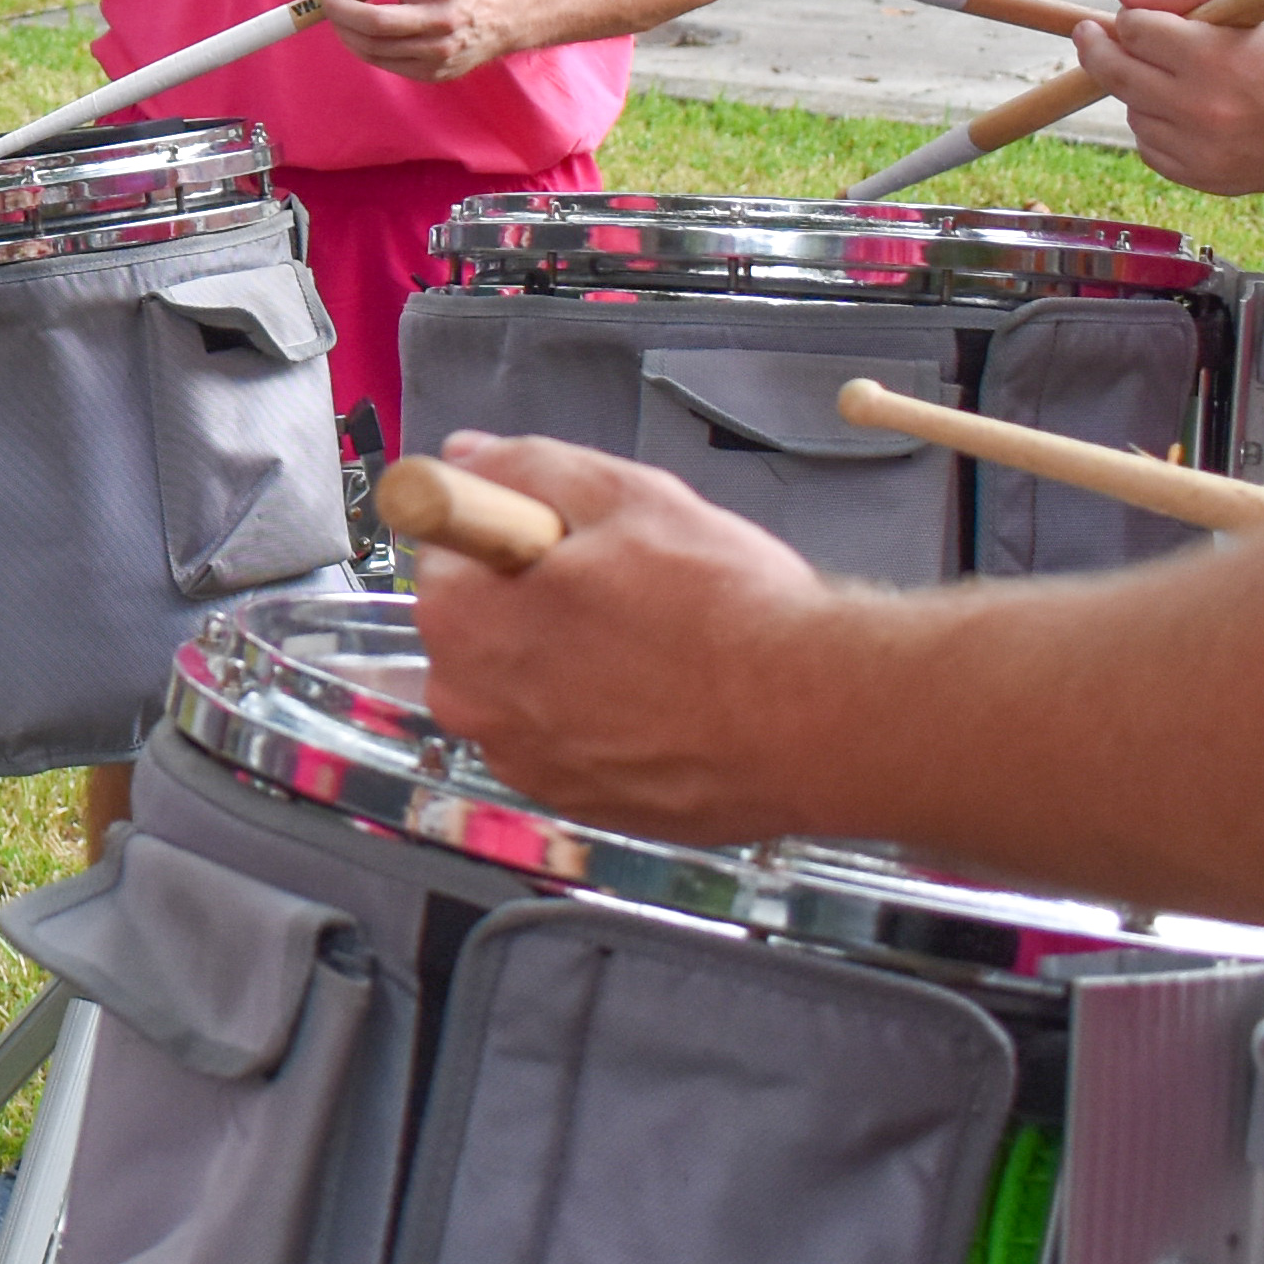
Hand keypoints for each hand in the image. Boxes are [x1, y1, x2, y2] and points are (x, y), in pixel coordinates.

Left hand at [319, 0, 517, 83]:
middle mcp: (442, 19)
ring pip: (371, 47)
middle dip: (336, 7)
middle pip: (370, 20)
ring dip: (343, 28)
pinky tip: (358, 31)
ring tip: (339, 12)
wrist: (504, 15)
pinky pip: (383, 62)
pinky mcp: (435, 73)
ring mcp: (439, 52)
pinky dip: (361, 45)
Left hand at [403, 433, 845, 844]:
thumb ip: (523, 468)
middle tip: (629, 588)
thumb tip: (462, 457)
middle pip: (480, 624)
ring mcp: (523, 766)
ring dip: (569, 661)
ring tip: (658, 648)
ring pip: (525, 685)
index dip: (513, 531)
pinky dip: (601, 718)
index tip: (570, 539)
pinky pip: (565, 740)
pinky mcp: (576, 805)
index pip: (447, 551)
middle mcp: (472, 706)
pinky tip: (666, 700)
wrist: (817, 719)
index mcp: (463, 622)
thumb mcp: (624, 495)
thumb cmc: (724, 607)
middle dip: (536, 600)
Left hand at [1084, 0, 1263, 195]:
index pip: (1132, 31)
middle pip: (1116, 74)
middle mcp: (1202, 106)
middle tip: (1092, 35)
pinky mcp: (1211, 178)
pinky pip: (1154, 151)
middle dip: (1099, 49)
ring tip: (1163, 75)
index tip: (1128, 17)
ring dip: (1136, 90)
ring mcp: (1205, 148)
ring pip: (1133, 114)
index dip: (1128, 19)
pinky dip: (1156, 129)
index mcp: (1213, 55)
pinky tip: (1178, 110)